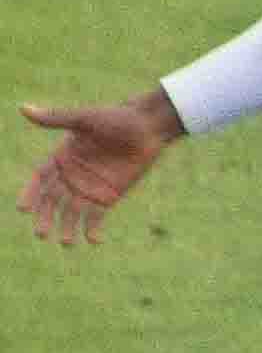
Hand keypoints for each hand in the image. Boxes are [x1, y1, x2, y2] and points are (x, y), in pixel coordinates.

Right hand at [19, 91, 184, 245]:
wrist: (147, 128)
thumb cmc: (115, 118)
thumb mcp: (84, 118)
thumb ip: (56, 118)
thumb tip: (24, 109)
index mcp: (61, 156)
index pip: (40, 179)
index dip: (31, 193)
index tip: (23, 209)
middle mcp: (71, 174)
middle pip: (53, 200)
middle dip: (46, 217)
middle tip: (42, 233)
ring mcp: (89, 186)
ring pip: (72, 211)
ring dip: (67, 227)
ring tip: (66, 243)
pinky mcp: (109, 196)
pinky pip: (97, 216)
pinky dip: (93, 229)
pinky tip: (93, 240)